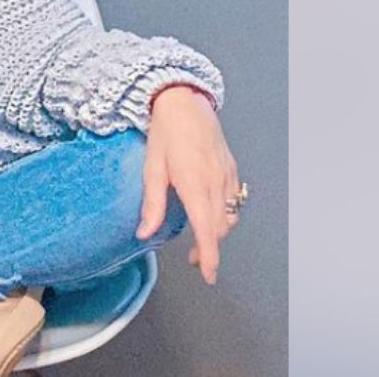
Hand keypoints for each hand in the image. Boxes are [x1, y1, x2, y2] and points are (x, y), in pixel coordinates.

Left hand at [133, 87, 238, 285]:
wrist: (185, 102)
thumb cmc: (165, 132)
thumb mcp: (152, 168)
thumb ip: (152, 204)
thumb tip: (144, 234)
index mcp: (195, 185)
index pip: (207, 231)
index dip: (210, 257)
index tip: (208, 276)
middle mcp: (216, 183)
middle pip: (220, 229)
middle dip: (210, 249)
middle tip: (194, 260)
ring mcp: (227, 176)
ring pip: (230, 216)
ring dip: (218, 233)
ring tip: (202, 240)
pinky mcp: (231, 169)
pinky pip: (234, 200)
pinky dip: (225, 214)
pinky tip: (212, 214)